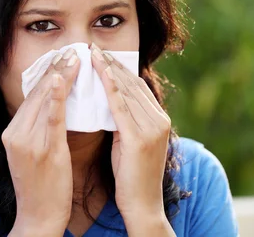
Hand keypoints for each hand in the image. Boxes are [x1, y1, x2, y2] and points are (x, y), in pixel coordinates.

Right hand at [4, 48, 79, 236]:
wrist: (38, 217)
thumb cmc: (42, 186)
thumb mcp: (35, 152)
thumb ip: (42, 128)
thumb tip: (59, 103)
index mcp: (13, 132)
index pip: (31, 95)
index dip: (48, 73)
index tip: (62, 56)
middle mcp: (16, 133)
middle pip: (36, 92)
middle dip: (55, 68)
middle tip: (71, 48)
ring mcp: (27, 141)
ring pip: (43, 99)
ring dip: (60, 75)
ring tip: (74, 56)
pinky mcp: (42, 150)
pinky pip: (50, 117)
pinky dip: (55, 96)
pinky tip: (61, 79)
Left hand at [91, 43, 173, 235]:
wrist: (143, 206)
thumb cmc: (132, 176)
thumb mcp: (131, 142)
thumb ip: (126, 121)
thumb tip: (108, 100)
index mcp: (160, 119)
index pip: (138, 86)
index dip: (120, 69)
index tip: (103, 55)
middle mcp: (159, 119)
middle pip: (133, 83)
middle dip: (113, 64)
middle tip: (95, 46)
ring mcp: (151, 128)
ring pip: (126, 90)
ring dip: (108, 69)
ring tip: (93, 53)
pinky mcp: (139, 138)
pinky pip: (120, 105)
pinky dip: (109, 86)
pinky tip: (99, 72)